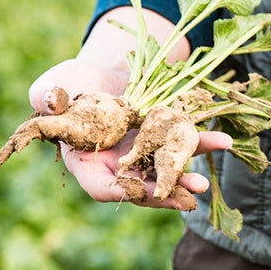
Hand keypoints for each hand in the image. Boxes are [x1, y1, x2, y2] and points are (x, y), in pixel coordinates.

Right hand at [27, 58, 224, 209]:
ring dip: (185, 178)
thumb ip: (46, 97)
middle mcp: (117, 165)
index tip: (133, 192)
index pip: (100, 187)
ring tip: (203, 184)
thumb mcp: (52, 87)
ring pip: (165, 173)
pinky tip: (223, 141)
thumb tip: (48, 101)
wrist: (101, 71)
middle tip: (185, 198)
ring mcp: (142, 155)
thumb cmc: (69, 83)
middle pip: (139, 188)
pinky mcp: (163, 139)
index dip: (116, 191)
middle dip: (162, 194)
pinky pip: (183, 145)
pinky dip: (202, 144)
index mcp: (86, 162)